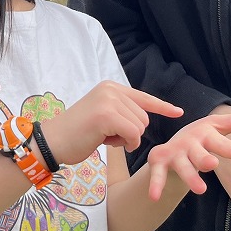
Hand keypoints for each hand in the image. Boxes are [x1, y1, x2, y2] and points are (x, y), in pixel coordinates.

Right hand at [41, 81, 182, 165]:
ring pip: (140, 126)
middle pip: (144, 116)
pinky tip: (107, 142)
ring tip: (103, 137)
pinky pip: (133, 134)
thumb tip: (143, 118)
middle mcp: (111, 89)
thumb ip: (121, 111)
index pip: (143, 97)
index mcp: (110, 87)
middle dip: (131, 132)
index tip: (178, 112)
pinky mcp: (107, 115)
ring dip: (127, 139)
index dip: (162, 106)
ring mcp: (108, 100)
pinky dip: (126, 143)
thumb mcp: (101, 115)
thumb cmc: (76, 134)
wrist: (52, 141)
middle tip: (107, 135)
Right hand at [144, 109, 230, 199]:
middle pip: (198, 154)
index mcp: (205, 136)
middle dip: (203, 159)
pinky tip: (154, 196)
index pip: (220, 143)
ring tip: (201, 189)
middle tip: (212, 164)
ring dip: (189, 176)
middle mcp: (189, 143)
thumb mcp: (216, 128)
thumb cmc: (201, 139)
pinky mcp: (159, 161)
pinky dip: (155, 184)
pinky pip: (158, 175)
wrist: (173, 143)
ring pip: (182, 166)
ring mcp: (174, 153)